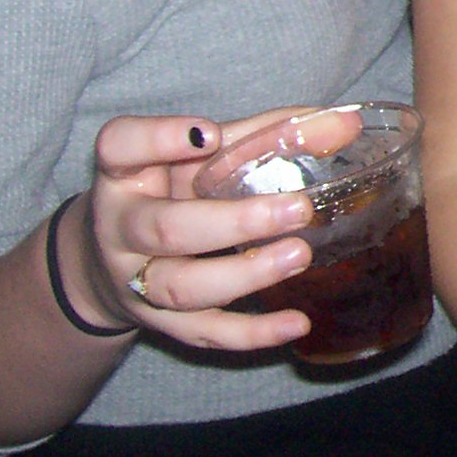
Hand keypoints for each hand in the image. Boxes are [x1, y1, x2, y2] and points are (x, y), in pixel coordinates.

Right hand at [68, 106, 329, 350]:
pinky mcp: (163, 323)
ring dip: (245, 275)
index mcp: (125, 174)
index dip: (159, 139)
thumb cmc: (172, 191)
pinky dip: (252, 333)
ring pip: (182, 287)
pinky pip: (205, 333)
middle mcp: (122, 228)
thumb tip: (345, 123)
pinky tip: (297, 323)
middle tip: (298, 209)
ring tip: (300, 255)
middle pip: (165, 229)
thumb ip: (265, 135)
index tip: (209, 135)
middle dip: (233, 222)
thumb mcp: (201, 156)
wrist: (112, 261)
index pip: (121, 147)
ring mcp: (137, 282)